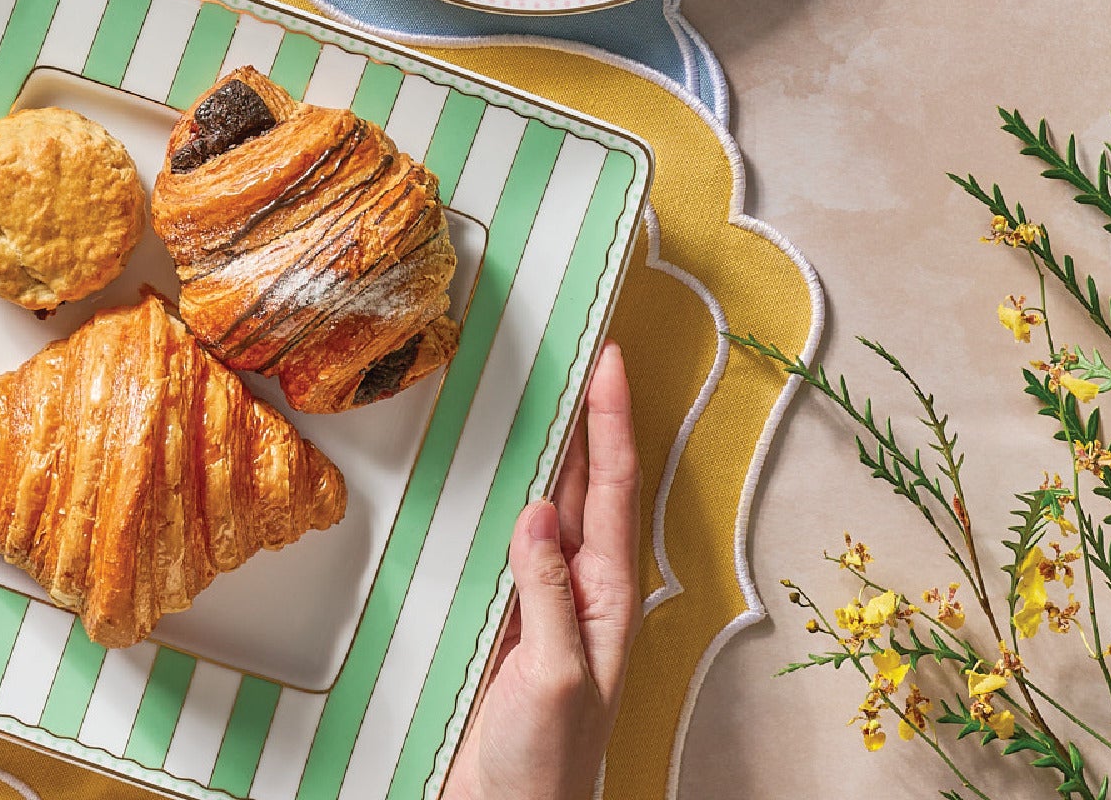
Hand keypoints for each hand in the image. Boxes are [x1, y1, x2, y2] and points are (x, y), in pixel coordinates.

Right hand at [444, 342, 640, 799]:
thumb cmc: (545, 772)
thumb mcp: (553, 676)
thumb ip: (548, 593)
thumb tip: (540, 512)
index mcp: (608, 601)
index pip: (615, 491)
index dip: (612, 422)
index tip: (610, 362)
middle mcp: (581, 594)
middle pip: (587, 486)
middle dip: (587, 419)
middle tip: (579, 353)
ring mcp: (544, 606)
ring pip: (550, 508)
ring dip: (549, 452)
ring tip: (544, 394)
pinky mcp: (506, 622)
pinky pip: (508, 544)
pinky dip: (504, 499)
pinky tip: (494, 480)